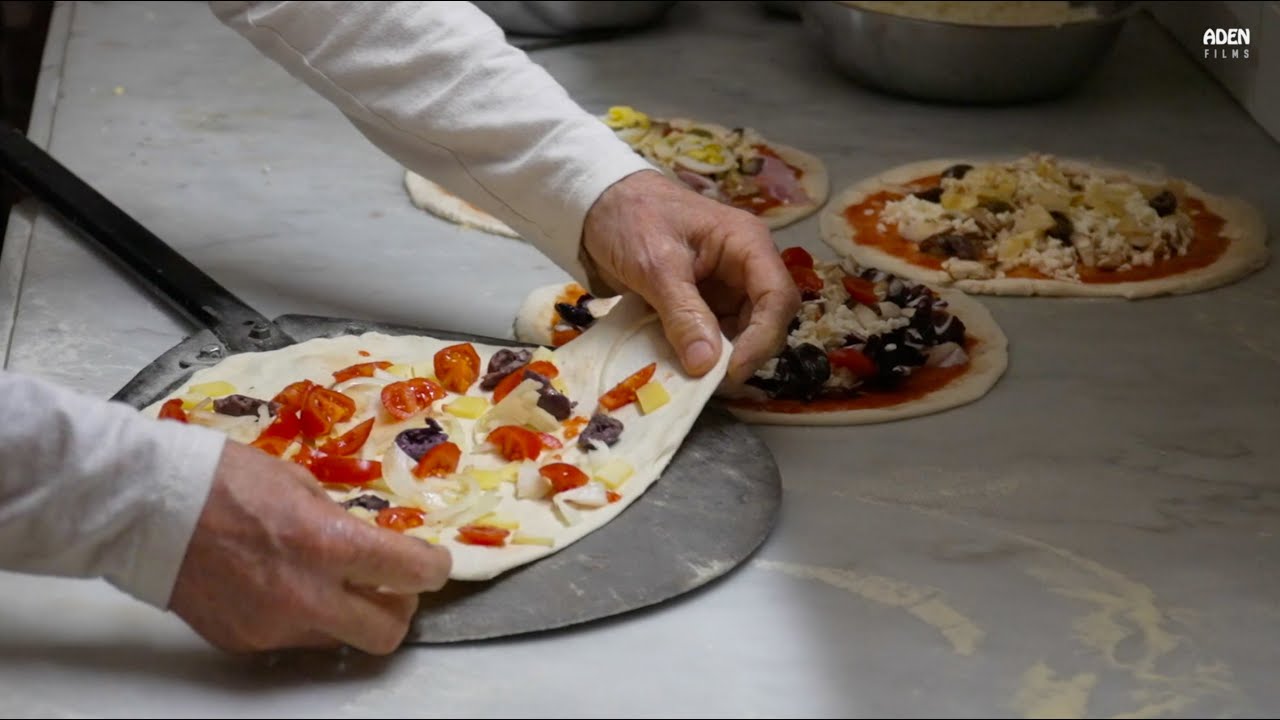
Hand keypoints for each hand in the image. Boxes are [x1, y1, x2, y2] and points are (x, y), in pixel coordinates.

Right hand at [168, 441, 451, 654]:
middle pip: (387, 632)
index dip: (434, 568)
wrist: (147, 506)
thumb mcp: (300, 482)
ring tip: (328, 579)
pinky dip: (302, 617)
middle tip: (392, 585)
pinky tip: (281, 585)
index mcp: (328, 544)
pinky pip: (292, 638)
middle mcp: (307, 596)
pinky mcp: (244, 642)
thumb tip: (367, 538)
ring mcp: (274, 626)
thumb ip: (340, 519)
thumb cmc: (221, 479)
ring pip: (339, 638)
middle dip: (400, 608)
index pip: (411, 574)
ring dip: (348, 613)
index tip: (434, 562)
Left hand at [581, 170, 799, 388]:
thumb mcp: (655, 265)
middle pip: (766, 320)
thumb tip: (706, 364)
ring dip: (718, 357)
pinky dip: (697, 352)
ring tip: (690, 376)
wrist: (598, 205)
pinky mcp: (703, 303)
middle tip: (710, 381)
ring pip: (739, 333)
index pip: (778, 297)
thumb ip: (683, 313)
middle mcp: (744, 268)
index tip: (733, 370)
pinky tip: (677, 364)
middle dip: (743, 352)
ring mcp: (724, 287)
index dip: (763, 338)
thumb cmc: (632, 218)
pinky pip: (711, 335)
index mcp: (747, 245)